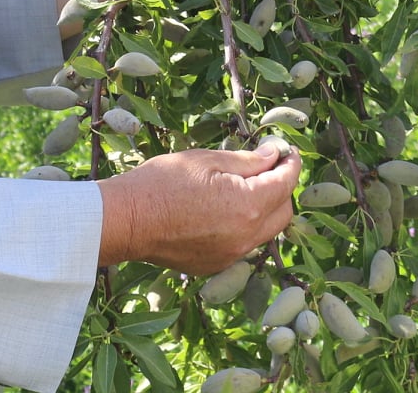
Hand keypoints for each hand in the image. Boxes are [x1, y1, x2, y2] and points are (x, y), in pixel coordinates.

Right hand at [95, 141, 301, 271]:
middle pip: (283, 212)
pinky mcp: (214, 265)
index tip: (287, 151)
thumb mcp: (207, 160)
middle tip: (267, 167)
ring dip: (264, 209)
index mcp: (248, 206)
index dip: (290, 164)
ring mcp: (230, 255)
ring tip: (244, 187)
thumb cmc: (162, 183)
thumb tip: (275, 155)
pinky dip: (244, 227)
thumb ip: (248, 161)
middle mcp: (246, 237)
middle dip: (281, 188)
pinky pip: (243, 245)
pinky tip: (223, 211)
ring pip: (265, 232)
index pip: (286, 183)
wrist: (126, 221)